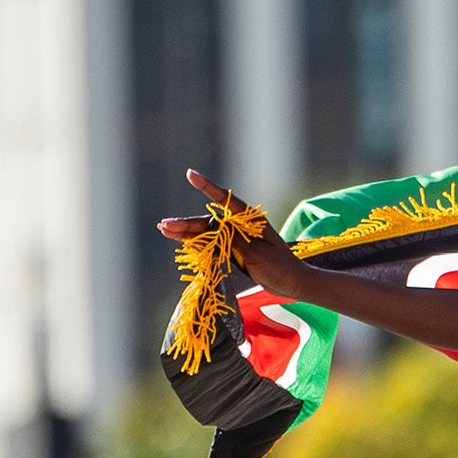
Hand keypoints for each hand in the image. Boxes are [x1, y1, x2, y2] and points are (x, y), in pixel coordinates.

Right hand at [158, 169, 305, 295]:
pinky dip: (196, 241)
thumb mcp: (256, 253)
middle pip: (209, 221)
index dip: (208, 187)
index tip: (190, 174)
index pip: (226, 200)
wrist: (293, 283)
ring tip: (164, 230)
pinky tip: (179, 239)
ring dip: (186, 231)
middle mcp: (241, 225)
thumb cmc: (279, 267)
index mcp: (251, 220)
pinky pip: (211, 242)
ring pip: (207, 232)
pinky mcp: (234, 250)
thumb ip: (235, 239)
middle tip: (164, 225)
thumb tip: (215, 225)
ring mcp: (237, 237)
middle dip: (186, 223)